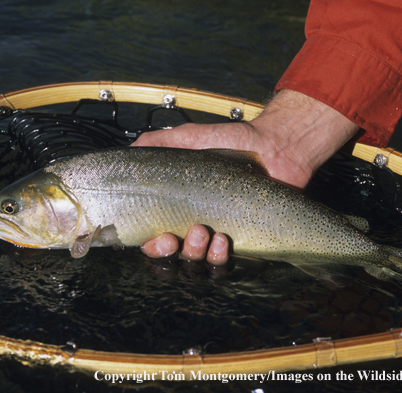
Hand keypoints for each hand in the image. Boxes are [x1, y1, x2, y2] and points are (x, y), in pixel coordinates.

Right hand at [133, 89, 358, 261]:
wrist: (273, 147)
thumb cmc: (230, 142)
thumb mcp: (187, 137)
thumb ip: (155, 143)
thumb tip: (127, 153)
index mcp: (176, 206)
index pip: (152, 235)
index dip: (150, 243)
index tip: (159, 235)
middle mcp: (192, 223)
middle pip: (169, 255)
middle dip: (166, 251)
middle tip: (173, 238)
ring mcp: (215, 235)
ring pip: (194, 262)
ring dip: (193, 253)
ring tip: (203, 231)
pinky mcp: (240, 242)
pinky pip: (222, 263)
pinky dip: (217, 256)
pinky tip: (222, 240)